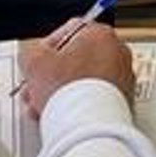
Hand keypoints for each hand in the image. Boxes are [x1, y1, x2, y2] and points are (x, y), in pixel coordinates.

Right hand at [20, 25, 135, 112]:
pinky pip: (95, 97)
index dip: (46, 48)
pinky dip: (78, 104)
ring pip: (84, 81)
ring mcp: (123, 78)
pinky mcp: (123, 101)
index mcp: (101, 34)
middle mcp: (118, 53)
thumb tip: (33, 58)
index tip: (38, 61)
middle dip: (53, 75)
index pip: (68, 31)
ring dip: (61, 91)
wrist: (88, 125)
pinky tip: (60, 114)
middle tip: (38, 86)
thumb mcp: (35, 62)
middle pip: (76, 59)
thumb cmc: (69, 90)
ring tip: (44, 105)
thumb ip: (31, 53)